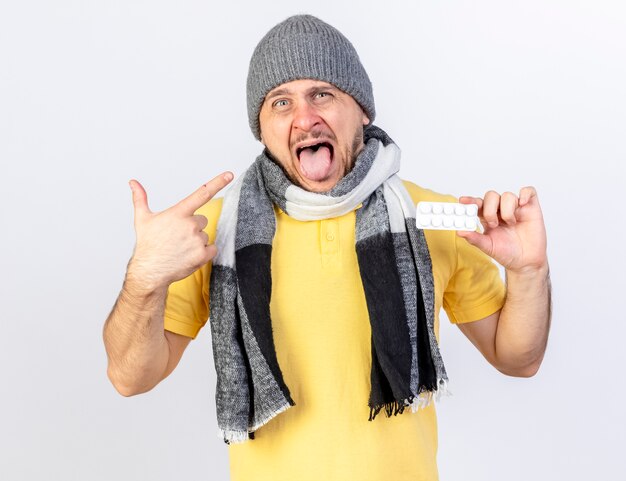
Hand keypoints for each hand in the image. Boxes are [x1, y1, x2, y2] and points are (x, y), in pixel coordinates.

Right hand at [127, 172, 233, 289]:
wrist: (150, 271)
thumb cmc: (147, 244)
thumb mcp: (142, 219)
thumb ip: (140, 198)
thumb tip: (133, 182)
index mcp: (178, 213)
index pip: (201, 194)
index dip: (218, 183)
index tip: (229, 175)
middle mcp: (190, 224)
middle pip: (202, 220)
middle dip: (193, 227)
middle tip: (177, 237)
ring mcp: (197, 240)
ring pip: (205, 235)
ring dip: (196, 241)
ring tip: (180, 248)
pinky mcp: (202, 254)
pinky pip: (212, 248)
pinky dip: (204, 253)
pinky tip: (189, 255)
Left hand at [457, 187, 546, 272]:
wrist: (526, 262)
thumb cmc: (507, 253)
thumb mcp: (488, 246)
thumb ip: (474, 238)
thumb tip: (459, 232)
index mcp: (488, 217)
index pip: (478, 204)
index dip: (470, 200)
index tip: (462, 201)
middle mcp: (501, 210)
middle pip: (491, 196)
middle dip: (489, 209)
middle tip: (493, 224)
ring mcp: (516, 208)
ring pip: (508, 195)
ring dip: (507, 210)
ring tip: (510, 224)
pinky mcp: (531, 208)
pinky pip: (529, 191)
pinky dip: (525, 194)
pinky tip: (522, 204)